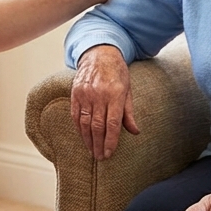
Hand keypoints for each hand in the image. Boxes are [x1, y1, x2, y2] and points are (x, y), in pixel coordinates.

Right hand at [71, 45, 138, 159]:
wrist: (99, 53)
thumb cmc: (117, 72)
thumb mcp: (128, 89)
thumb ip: (129, 112)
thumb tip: (135, 131)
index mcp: (115, 95)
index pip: (112, 124)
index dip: (110, 141)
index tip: (109, 153)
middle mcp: (99, 95)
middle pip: (97, 126)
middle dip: (99, 144)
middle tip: (100, 157)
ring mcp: (85, 94)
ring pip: (84, 123)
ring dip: (88, 140)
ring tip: (92, 151)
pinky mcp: (75, 93)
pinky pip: (75, 115)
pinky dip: (79, 128)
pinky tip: (83, 137)